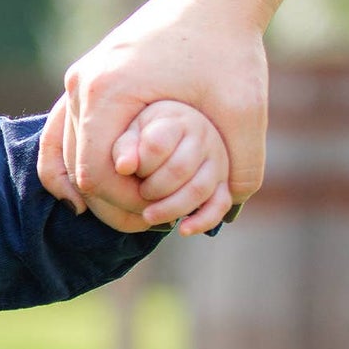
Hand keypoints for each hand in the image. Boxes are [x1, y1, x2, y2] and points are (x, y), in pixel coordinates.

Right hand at [38, 0, 267, 212]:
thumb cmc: (231, 49)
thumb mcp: (246, 110)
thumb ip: (244, 164)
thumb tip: (229, 212)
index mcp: (110, 91)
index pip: (96, 173)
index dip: (123, 203)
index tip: (157, 213)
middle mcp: (83, 83)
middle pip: (75, 165)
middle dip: (107, 198)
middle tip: (144, 216)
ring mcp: (79, 77)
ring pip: (62, 149)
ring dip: (87, 183)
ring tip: (113, 210)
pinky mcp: (85, 75)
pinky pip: (63, 129)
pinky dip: (69, 161)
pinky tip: (83, 189)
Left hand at [109, 99, 233, 234]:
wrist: (169, 139)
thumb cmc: (144, 136)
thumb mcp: (129, 133)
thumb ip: (124, 146)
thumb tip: (123, 167)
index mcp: (177, 118)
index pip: (155, 145)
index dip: (139, 165)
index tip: (126, 170)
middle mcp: (205, 135)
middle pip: (178, 169)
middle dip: (152, 189)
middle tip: (138, 194)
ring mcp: (219, 160)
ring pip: (198, 189)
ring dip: (170, 208)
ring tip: (148, 215)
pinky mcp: (225, 182)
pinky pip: (220, 204)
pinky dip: (202, 220)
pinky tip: (183, 230)